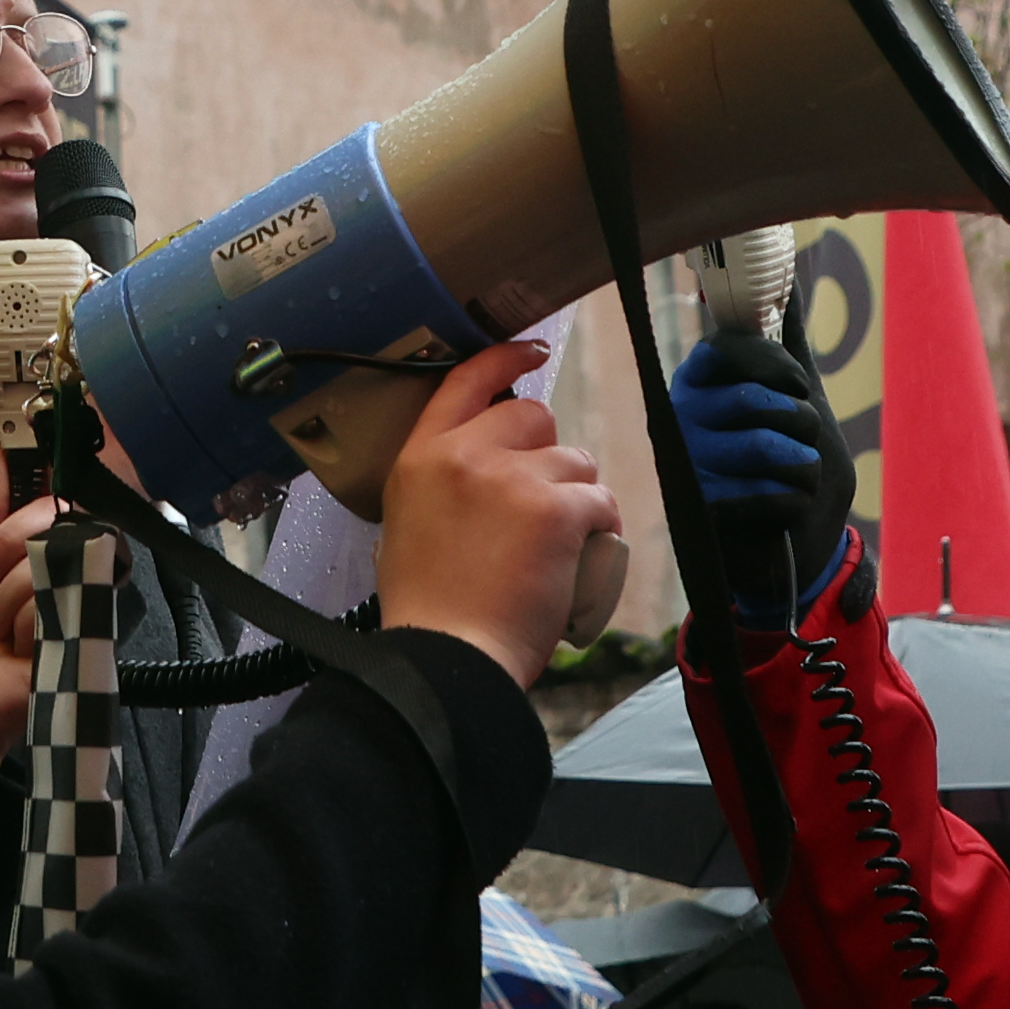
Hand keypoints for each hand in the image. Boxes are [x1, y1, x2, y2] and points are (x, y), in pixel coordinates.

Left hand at [0, 446, 58, 770]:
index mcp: (33, 551)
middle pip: (52, 521)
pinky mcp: (87, 635)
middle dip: (4, 551)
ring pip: (50, 561)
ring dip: (6, 598)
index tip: (31, 491)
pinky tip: (16, 649)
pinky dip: (23, 624)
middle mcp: (63, 572)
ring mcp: (78, 603)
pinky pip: (57, 602)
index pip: (53, 501)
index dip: (42, 496)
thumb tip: (0, 449)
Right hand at [374, 341, 617, 676]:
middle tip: (545, 503)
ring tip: (564, 544)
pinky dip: (601, 529)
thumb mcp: (408, 525)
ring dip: (580, 495)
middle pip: (534, 416)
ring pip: (575, 459)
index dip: (503, 360)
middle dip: (549, 454)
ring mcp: (511, 479)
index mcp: (420, 457)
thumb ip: (441, 484)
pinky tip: (585, 557)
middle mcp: (464, 455)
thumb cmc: (430, 609)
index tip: (529, 352)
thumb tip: (479, 472)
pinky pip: (598, 499)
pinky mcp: (555, 509)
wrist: (448, 655)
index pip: (464, 381)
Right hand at [667, 332, 855, 608]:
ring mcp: (686, 467)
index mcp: (697, 383)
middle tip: (804, 442)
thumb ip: (788, 342)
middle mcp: (680, 419)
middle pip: (754, 401)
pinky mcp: (701, 514)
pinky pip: (767, 495)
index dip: (775, 366)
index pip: (727, 348)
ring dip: (804, 467)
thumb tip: (790, 276)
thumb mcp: (798, 397)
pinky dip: (794, 503)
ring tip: (799, 477)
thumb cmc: (791, 464)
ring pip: (765, 449)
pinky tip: (785, 510)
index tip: (798, 387)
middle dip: (802, 422)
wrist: (794, 547)